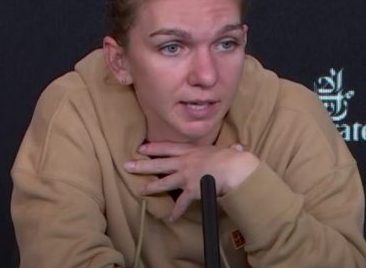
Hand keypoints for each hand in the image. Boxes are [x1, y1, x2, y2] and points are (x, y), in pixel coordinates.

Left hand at [124, 142, 259, 220]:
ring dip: (151, 187)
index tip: (141, 147)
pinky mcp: (191, 190)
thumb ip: (230, 149)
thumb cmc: (232, 158)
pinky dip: (176, 211)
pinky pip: (181, 203)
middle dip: (142, 164)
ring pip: (164, 182)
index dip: (153, 147)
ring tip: (140, 190)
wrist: (233, 169)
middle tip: (127, 165)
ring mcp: (186, 176)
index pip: (168, 147)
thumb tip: (238, 148)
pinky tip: (170, 218)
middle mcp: (185, 162)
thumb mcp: (228, 150)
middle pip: (159, 163)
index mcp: (192, 151)